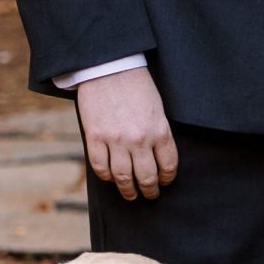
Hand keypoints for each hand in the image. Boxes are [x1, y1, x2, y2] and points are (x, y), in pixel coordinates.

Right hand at [77, 68, 176, 200]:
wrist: (109, 67)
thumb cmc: (136, 85)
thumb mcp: (157, 108)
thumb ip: (158, 133)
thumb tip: (156, 157)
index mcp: (160, 131)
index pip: (168, 165)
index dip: (167, 178)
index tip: (164, 183)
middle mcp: (139, 139)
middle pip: (147, 177)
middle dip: (150, 190)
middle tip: (150, 195)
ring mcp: (116, 140)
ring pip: (123, 177)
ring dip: (128, 190)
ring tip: (131, 194)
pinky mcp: (95, 137)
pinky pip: (100, 167)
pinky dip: (107, 177)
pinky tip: (111, 178)